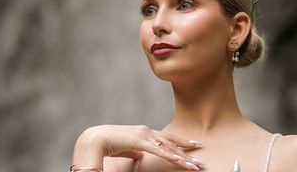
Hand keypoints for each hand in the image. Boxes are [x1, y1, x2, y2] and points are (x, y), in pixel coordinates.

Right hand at [74, 125, 202, 169]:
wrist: (96, 138)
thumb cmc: (109, 144)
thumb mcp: (126, 148)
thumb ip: (135, 150)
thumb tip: (139, 155)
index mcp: (145, 132)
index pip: (167, 138)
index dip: (181, 142)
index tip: (194, 146)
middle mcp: (147, 131)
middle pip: (172, 141)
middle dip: (188, 150)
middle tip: (201, 158)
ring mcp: (144, 135)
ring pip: (169, 147)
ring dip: (183, 157)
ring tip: (196, 165)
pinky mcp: (140, 142)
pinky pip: (159, 151)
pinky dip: (171, 156)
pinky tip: (181, 162)